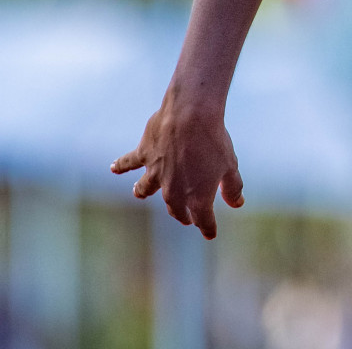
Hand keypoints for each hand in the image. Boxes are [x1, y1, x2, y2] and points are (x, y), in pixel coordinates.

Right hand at [110, 99, 243, 238]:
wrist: (191, 118)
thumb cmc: (214, 142)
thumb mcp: (231, 167)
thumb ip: (233, 189)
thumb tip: (237, 204)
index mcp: (197, 198)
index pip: (203, 220)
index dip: (208, 228)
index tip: (210, 234)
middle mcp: (173, 190)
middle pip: (176, 208)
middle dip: (181, 214)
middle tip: (185, 217)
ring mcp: (155, 174)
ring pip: (145, 189)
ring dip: (142, 192)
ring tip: (139, 193)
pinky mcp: (144, 155)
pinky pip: (129, 163)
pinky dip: (121, 166)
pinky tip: (114, 168)